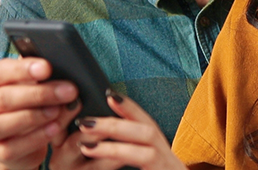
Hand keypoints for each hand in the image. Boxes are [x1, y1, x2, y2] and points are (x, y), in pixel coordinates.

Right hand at [0, 57, 81, 169]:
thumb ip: (44, 81)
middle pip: (4, 98)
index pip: (0, 71)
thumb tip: (64, 80)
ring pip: (3, 123)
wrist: (24, 139)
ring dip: (34, 116)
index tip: (47, 68)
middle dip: (38, 94)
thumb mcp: (34, 87)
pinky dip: (36, 137)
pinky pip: (13, 147)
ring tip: (58, 111)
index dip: (23, 69)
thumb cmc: (27, 106)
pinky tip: (53, 129)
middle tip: (67, 91)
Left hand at [66, 90, 186, 169]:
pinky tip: (102, 159)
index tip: (110, 95)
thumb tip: (100, 139)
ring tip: (87, 145)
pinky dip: (123, 160)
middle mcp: (172, 162)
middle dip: (116, 125)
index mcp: (165, 157)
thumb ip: (132, 153)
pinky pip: (148, 167)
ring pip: (147, 154)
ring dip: (116, 147)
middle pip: (150, 133)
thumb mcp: (147, 164)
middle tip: (86, 122)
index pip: (148, 125)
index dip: (131, 109)